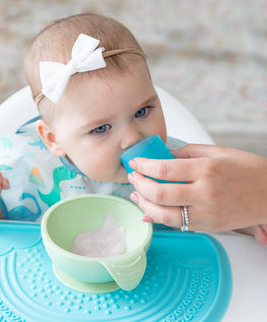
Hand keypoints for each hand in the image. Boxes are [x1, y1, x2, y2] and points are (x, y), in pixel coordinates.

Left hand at [127, 144, 266, 241]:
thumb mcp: (217, 152)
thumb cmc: (246, 170)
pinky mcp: (209, 227)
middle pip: (160, 193)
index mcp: (207, 169)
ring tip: (135, 195)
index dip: (144, 166)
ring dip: (144, 205)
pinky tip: (148, 211)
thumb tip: (162, 155)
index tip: (135, 162)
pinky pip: (177, 225)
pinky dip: (159, 218)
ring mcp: (207, 213)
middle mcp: (205, 193)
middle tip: (132, 177)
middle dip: (139, 185)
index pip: (164, 169)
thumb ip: (187, 153)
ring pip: (165, 215)